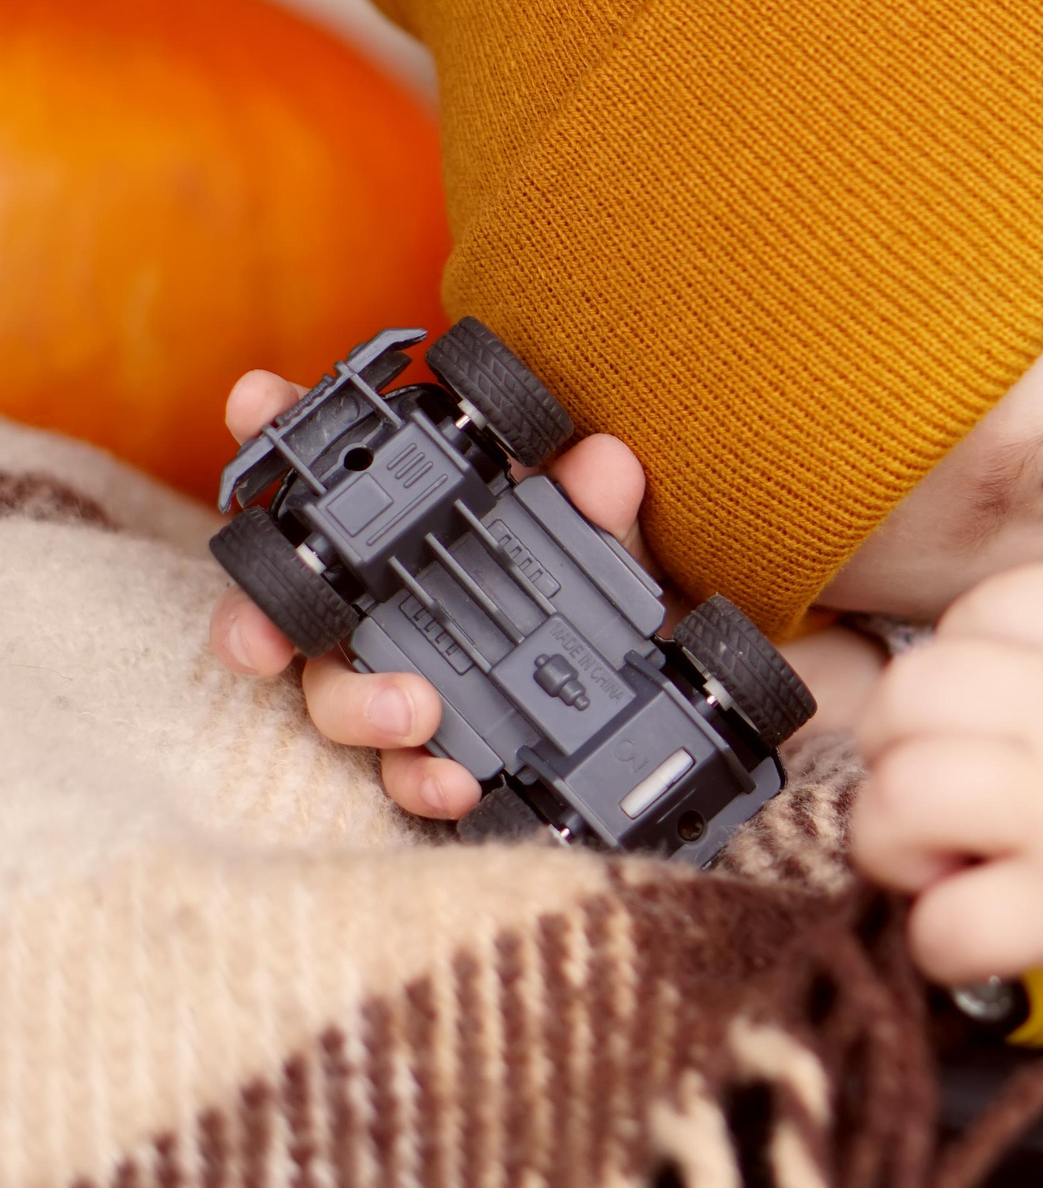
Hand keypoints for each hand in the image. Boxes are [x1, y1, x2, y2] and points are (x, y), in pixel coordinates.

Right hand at [205, 369, 650, 818]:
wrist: (643, 693)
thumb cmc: (597, 595)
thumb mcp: (606, 544)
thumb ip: (597, 505)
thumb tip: (604, 464)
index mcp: (406, 533)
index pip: (326, 474)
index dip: (274, 432)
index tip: (254, 405)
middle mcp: (375, 604)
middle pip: (285, 607)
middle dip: (257, 618)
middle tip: (262, 640)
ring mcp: (392, 678)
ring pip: (331, 697)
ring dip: (357, 707)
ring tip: (414, 713)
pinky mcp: (429, 752)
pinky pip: (401, 774)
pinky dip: (420, 780)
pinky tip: (453, 782)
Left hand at [852, 565, 1042, 1048]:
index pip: (967, 617)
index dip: (956, 675)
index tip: (986, 725)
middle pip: (903, 700)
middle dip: (896, 756)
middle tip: (941, 803)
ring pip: (896, 800)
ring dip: (897, 846)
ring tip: (947, 869)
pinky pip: (944, 925)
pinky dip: (942, 942)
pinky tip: (992, 938)